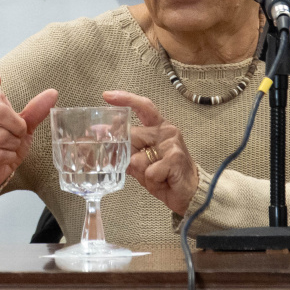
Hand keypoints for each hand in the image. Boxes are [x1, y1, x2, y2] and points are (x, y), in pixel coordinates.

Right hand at [0, 73, 58, 192]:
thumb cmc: (7, 140)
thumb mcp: (23, 125)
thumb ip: (35, 110)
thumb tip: (53, 93)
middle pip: (0, 112)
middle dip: (17, 128)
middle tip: (17, 134)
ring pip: (1, 136)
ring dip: (13, 145)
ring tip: (9, 146)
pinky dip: (8, 156)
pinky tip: (4, 156)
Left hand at [103, 90, 198, 214]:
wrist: (189, 193)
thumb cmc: (165, 175)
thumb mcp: (141, 161)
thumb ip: (125, 149)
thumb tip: (100, 136)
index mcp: (159, 127)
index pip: (143, 107)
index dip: (125, 99)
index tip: (107, 96)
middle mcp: (166, 131)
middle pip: (133, 137)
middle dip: (127, 155)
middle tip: (136, 168)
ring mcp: (171, 143)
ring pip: (138, 157)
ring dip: (142, 172)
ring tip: (157, 176)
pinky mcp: (174, 158)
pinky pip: (149, 171)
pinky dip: (152, 181)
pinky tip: (164, 181)